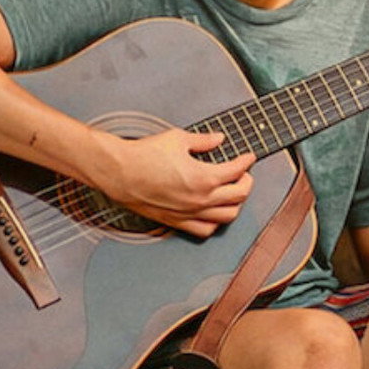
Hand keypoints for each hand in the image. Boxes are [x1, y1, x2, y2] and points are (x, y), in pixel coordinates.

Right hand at [100, 128, 255, 238]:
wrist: (120, 172)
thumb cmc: (144, 155)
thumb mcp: (178, 139)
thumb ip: (203, 141)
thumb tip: (218, 139)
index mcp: (205, 177)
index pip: (237, 171)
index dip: (246, 162)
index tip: (248, 157)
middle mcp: (201, 199)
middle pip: (240, 195)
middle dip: (247, 182)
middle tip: (244, 174)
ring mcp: (191, 213)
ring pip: (228, 216)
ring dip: (235, 204)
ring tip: (232, 193)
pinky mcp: (178, 222)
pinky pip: (206, 230)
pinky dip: (215, 223)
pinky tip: (214, 213)